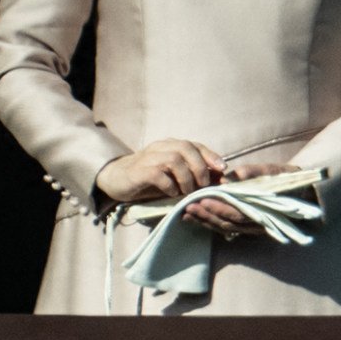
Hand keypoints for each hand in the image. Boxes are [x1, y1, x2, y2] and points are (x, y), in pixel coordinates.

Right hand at [97, 139, 226, 208]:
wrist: (117, 179)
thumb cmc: (150, 179)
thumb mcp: (175, 177)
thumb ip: (196, 175)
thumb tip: (221, 179)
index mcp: (171, 146)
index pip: (195, 145)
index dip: (211, 156)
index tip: (223, 169)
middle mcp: (161, 148)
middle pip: (186, 148)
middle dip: (200, 168)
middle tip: (202, 186)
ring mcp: (149, 158)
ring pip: (175, 160)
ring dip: (186, 178)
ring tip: (186, 192)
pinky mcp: (140, 171)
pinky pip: (159, 174)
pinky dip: (169, 186)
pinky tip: (171, 194)